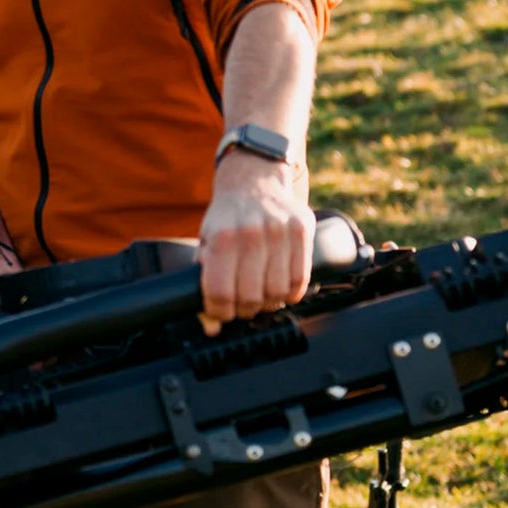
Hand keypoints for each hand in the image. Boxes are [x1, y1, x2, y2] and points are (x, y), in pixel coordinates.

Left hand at [197, 153, 313, 335]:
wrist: (253, 180)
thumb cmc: (227, 217)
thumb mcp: (206, 243)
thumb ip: (204, 282)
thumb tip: (210, 327)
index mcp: (221, 237)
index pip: (220, 293)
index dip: (219, 311)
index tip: (220, 312)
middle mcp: (251, 233)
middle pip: (250, 297)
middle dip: (243, 310)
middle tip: (241, 307)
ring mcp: (279, 230)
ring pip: (277, 292)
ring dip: (267, 304)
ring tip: (260, 298)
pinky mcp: (302, 229)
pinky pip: (301, 278)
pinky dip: (291, 294)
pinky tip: (280, 291)